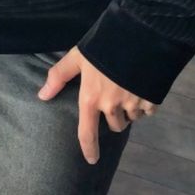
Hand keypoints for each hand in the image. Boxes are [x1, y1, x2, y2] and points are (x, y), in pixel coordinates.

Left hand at [37, 47, 156, 163]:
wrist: (140, 34)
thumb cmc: (104, 44)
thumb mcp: (78, 56)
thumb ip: (59, 76)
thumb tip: (42, 96)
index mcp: (91, 98)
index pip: (87, 133)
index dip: (89, 149)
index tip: (92, 160)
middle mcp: (112, 106)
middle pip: (115, 125)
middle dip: (115, 117)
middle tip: (116, 98)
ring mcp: (133, 103)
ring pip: (132, 117)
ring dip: (130, 110)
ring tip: (130, 88)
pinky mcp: (152, 99)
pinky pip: (148, 110)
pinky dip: (146, 104)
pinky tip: (143, 86)